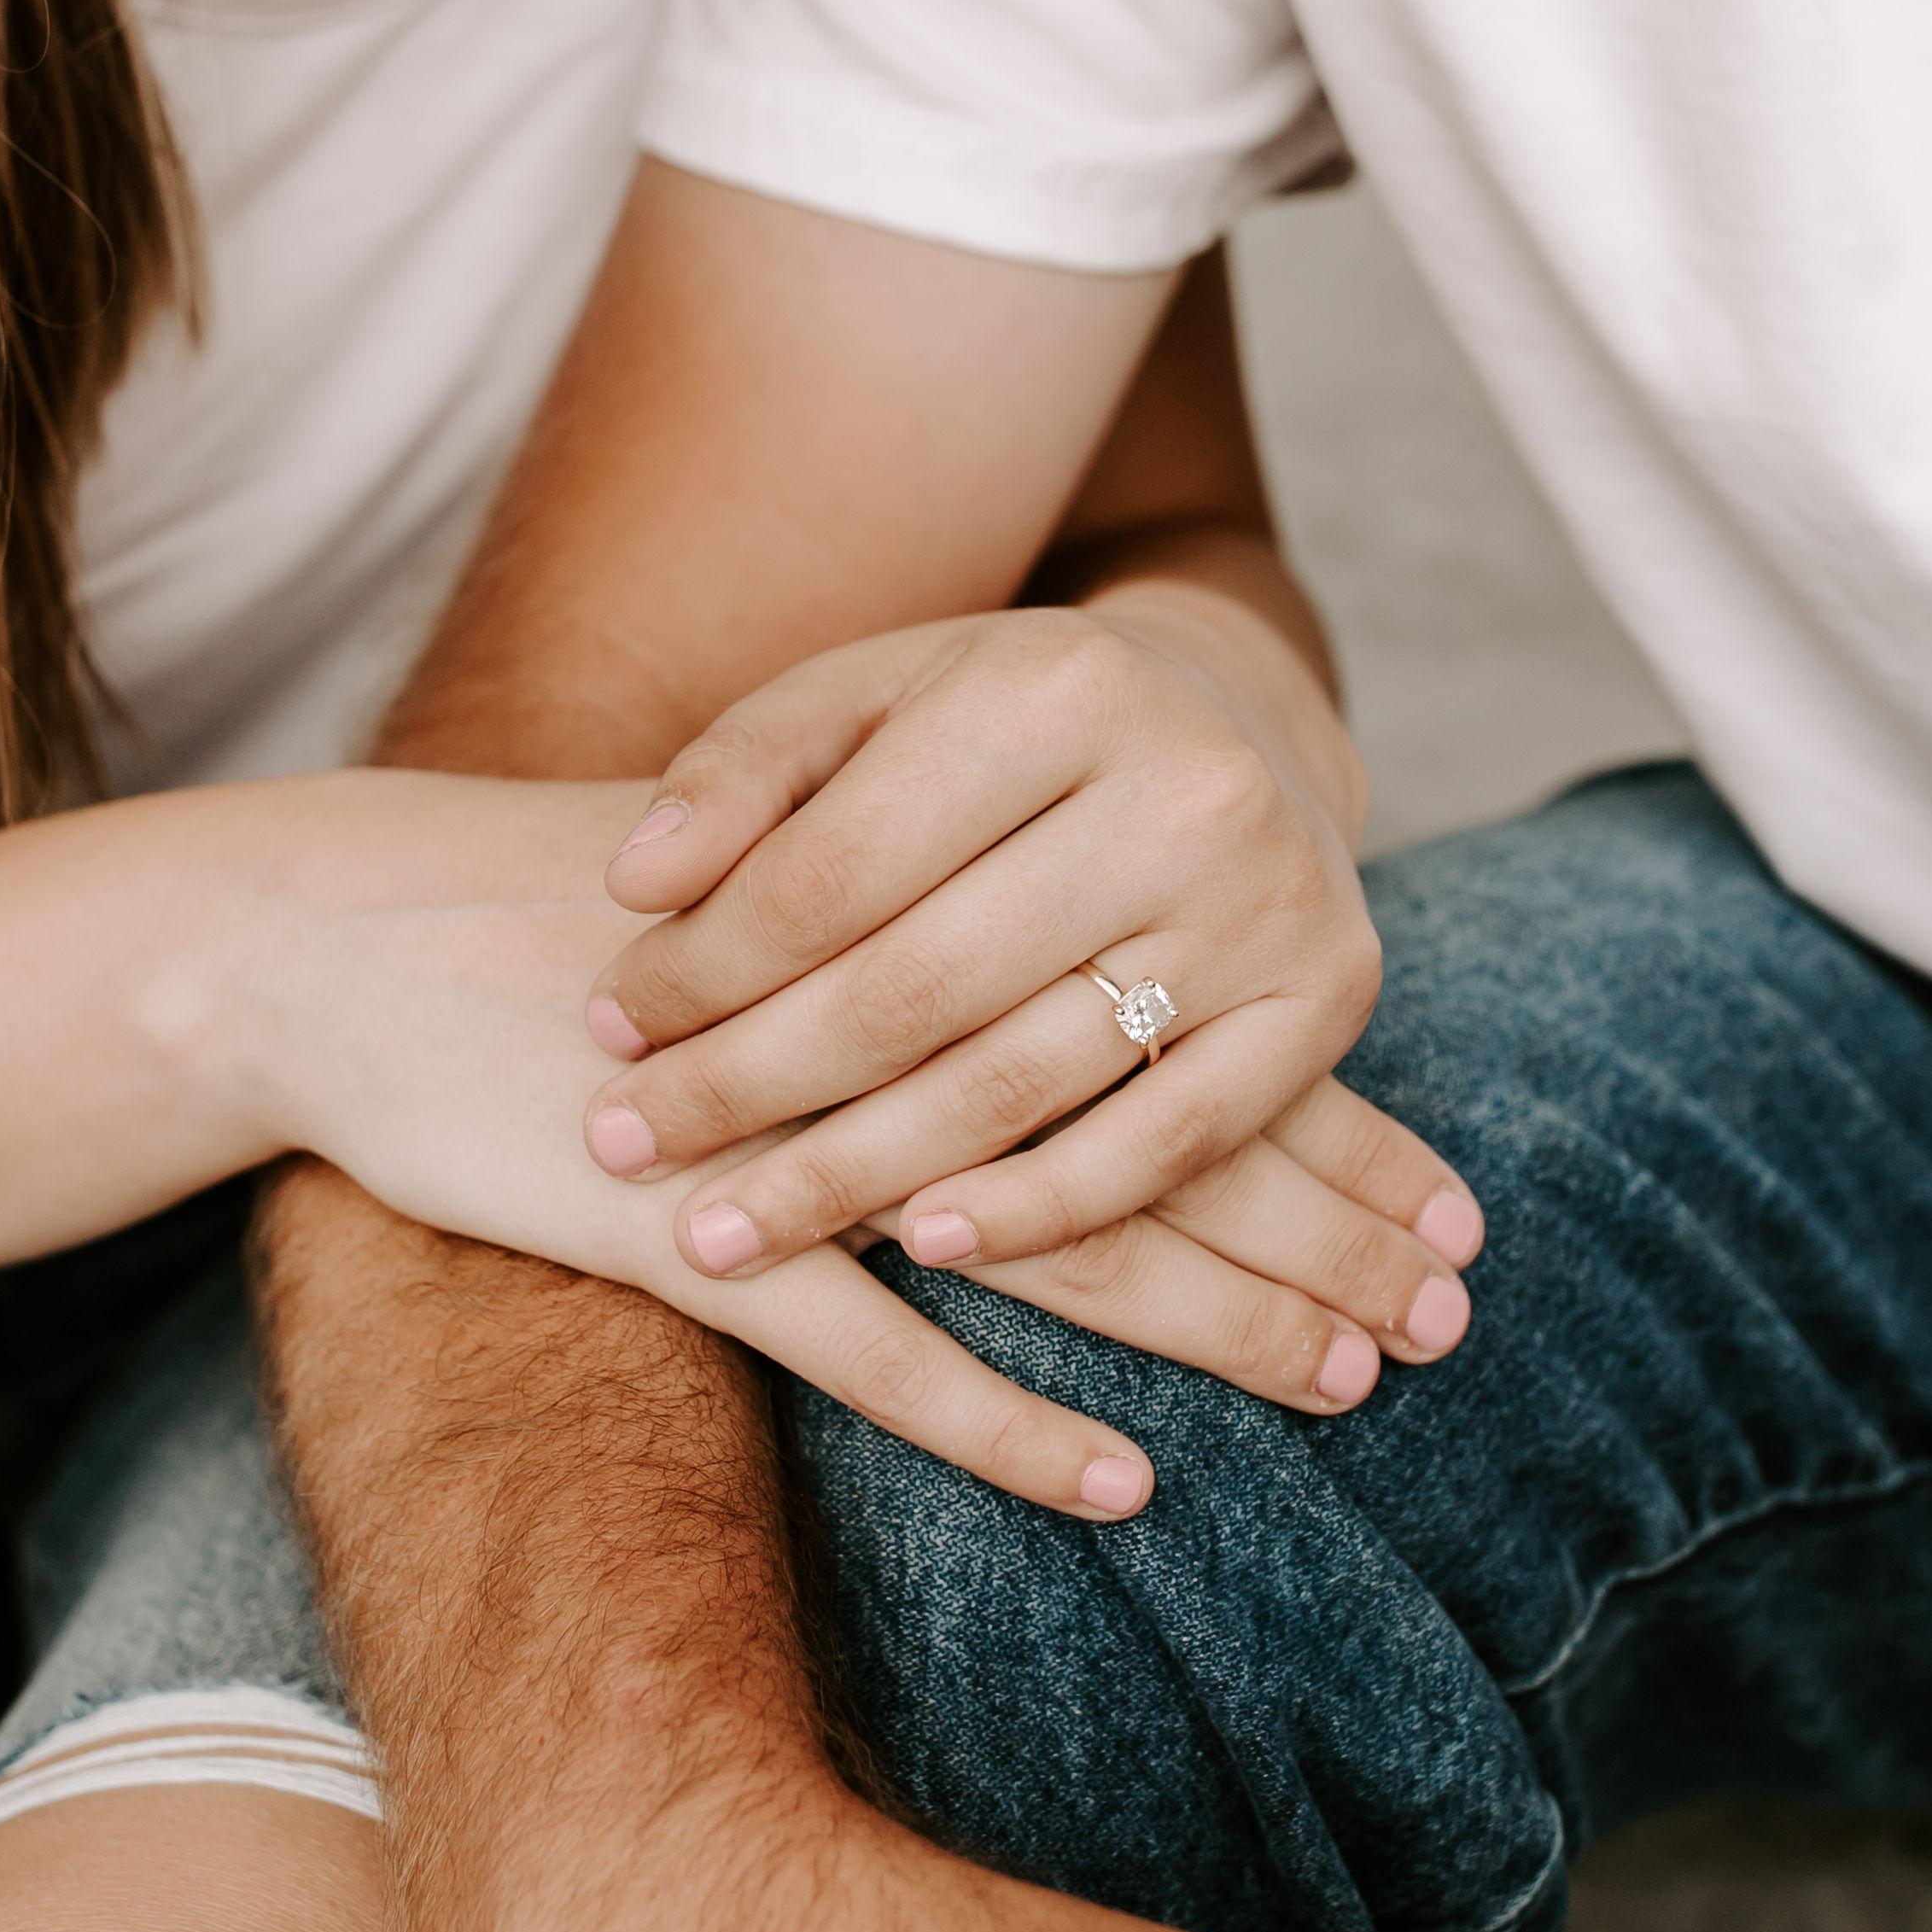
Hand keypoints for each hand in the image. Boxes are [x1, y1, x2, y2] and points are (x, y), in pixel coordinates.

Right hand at [234, 777, 1457, 1515]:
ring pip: (1055, 1245)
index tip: (1452, 1209)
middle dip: (1319, 1233)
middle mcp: (892, 1018)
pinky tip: (1121, 1481)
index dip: (1325, 1127)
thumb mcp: (775, 895)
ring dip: (1215, 1324)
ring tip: (1346, 1386)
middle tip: (1449, 1318)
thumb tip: (1088, 988)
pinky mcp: (693, 1235)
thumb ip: (929, 934)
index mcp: (933, 920)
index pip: (1177, 1034)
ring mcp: (794, 1137)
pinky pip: (878, 1353)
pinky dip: (1004, 1424)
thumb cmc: (573, 925)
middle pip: (1156, 1138)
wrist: (355, 937)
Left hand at [577, 606, 1482, 1364]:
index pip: (836, 867)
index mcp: (1056, 686)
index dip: (704, 967)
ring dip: (855, 1177)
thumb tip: (632, 884)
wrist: (1237, 721)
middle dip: (750, 1085)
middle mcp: (1185, 788)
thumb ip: (743, 772)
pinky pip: (1165, 1146)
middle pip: (918, 988)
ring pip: (1024, 1081)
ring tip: (724, 1228)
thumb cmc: (1003, 726)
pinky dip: (1040, 1208)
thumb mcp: (871, 696)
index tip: (605, 1033)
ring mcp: (1267, 905)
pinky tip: (920, 1245)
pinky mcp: (1326, 1006)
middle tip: (628, 1149)